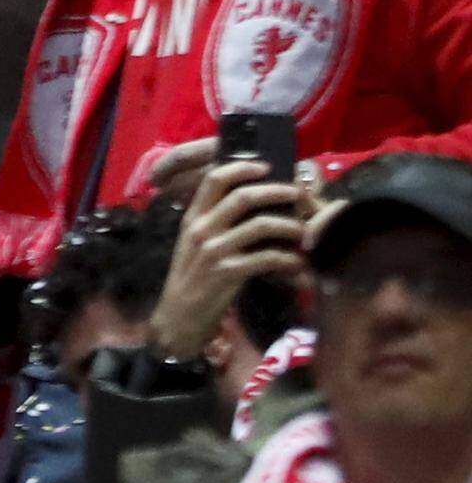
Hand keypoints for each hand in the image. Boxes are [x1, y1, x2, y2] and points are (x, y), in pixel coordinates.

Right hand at [149, 150, 310, 361]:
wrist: (179, 316)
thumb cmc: (192, 278)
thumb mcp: (195, 244)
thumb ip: (216, 222)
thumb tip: (253, 202)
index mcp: (193, 218)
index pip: (215, 180)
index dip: (243, 168)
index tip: (266, 166)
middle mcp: (201, 230)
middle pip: (243, 197)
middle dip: (277, 191)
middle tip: (297, 193)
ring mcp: (214, 251)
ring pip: (261, 225)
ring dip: (290, 226)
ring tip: (303, 231)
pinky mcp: (228, 273)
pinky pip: (268, 257)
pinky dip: (289, 259)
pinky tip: (298, 264)